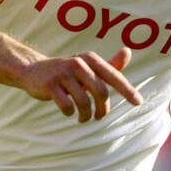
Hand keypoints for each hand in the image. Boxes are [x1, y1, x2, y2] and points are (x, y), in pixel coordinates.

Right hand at [21, 46, 141, 121]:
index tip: (138, 103)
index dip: (127, 90)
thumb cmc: (66, 71)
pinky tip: (69, 112)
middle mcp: (78, 63)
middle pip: (100, 91)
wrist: (32, 70)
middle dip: (103, 109)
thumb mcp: (87, 66)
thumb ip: (109, 64)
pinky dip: (70, 113)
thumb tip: (128, 52)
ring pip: (83, 101)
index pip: (114, 75)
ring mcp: (63, 73)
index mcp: (90, 58)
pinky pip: (66, 105)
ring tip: (83, 118)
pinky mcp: (49, 85)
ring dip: (85, 115)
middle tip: (99, 117)